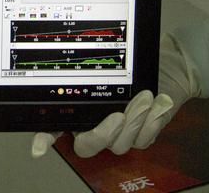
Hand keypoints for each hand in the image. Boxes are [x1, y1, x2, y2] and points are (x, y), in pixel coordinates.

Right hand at [30, 6, 208, 158]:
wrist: (169, 69)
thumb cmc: (134, 63)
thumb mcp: (114, 60)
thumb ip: (95, 67)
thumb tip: (70, 62)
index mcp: (78, 108)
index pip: (53, 128)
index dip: (44, 140)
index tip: (39, 148)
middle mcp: (93, 125)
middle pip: (86, 146)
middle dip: (102, 135)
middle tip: (118, 116)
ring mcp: (118, 134)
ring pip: (119, 145)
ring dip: (135, 120)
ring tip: (146, 98)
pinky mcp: (140, 137)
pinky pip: (143, 141)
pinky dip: (153, 122)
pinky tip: (159, 104)